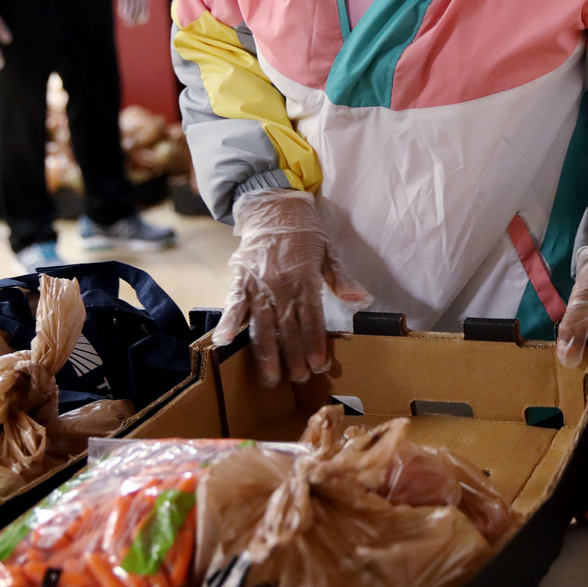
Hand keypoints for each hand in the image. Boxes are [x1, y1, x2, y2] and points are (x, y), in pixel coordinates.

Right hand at [107, 0, 149, 25]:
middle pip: (141, 3)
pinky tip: (123, 15)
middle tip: (137, 23)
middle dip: (139, 14)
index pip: (145, 0)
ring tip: (129, 23)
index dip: (144, 11)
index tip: (142, 20)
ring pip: (133, 3)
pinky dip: (124, 8)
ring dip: (131, 14)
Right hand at [215, 190, 372, 385]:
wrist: (273, 207)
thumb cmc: (304, 231)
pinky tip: (225, 342)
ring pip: (262, 324)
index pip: (311, 319)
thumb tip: (362, 299)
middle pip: (288, 328)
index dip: (315, 344)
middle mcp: (281, 284)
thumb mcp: (328, 251)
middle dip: (294, 357)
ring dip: (267, 353)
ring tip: (271, 378)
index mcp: (305, 279)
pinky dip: (228, 323)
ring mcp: (258, 283)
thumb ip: (341, 278)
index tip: (319, 365)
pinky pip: (233, 304)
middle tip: (299, 379)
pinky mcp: (240, 278)